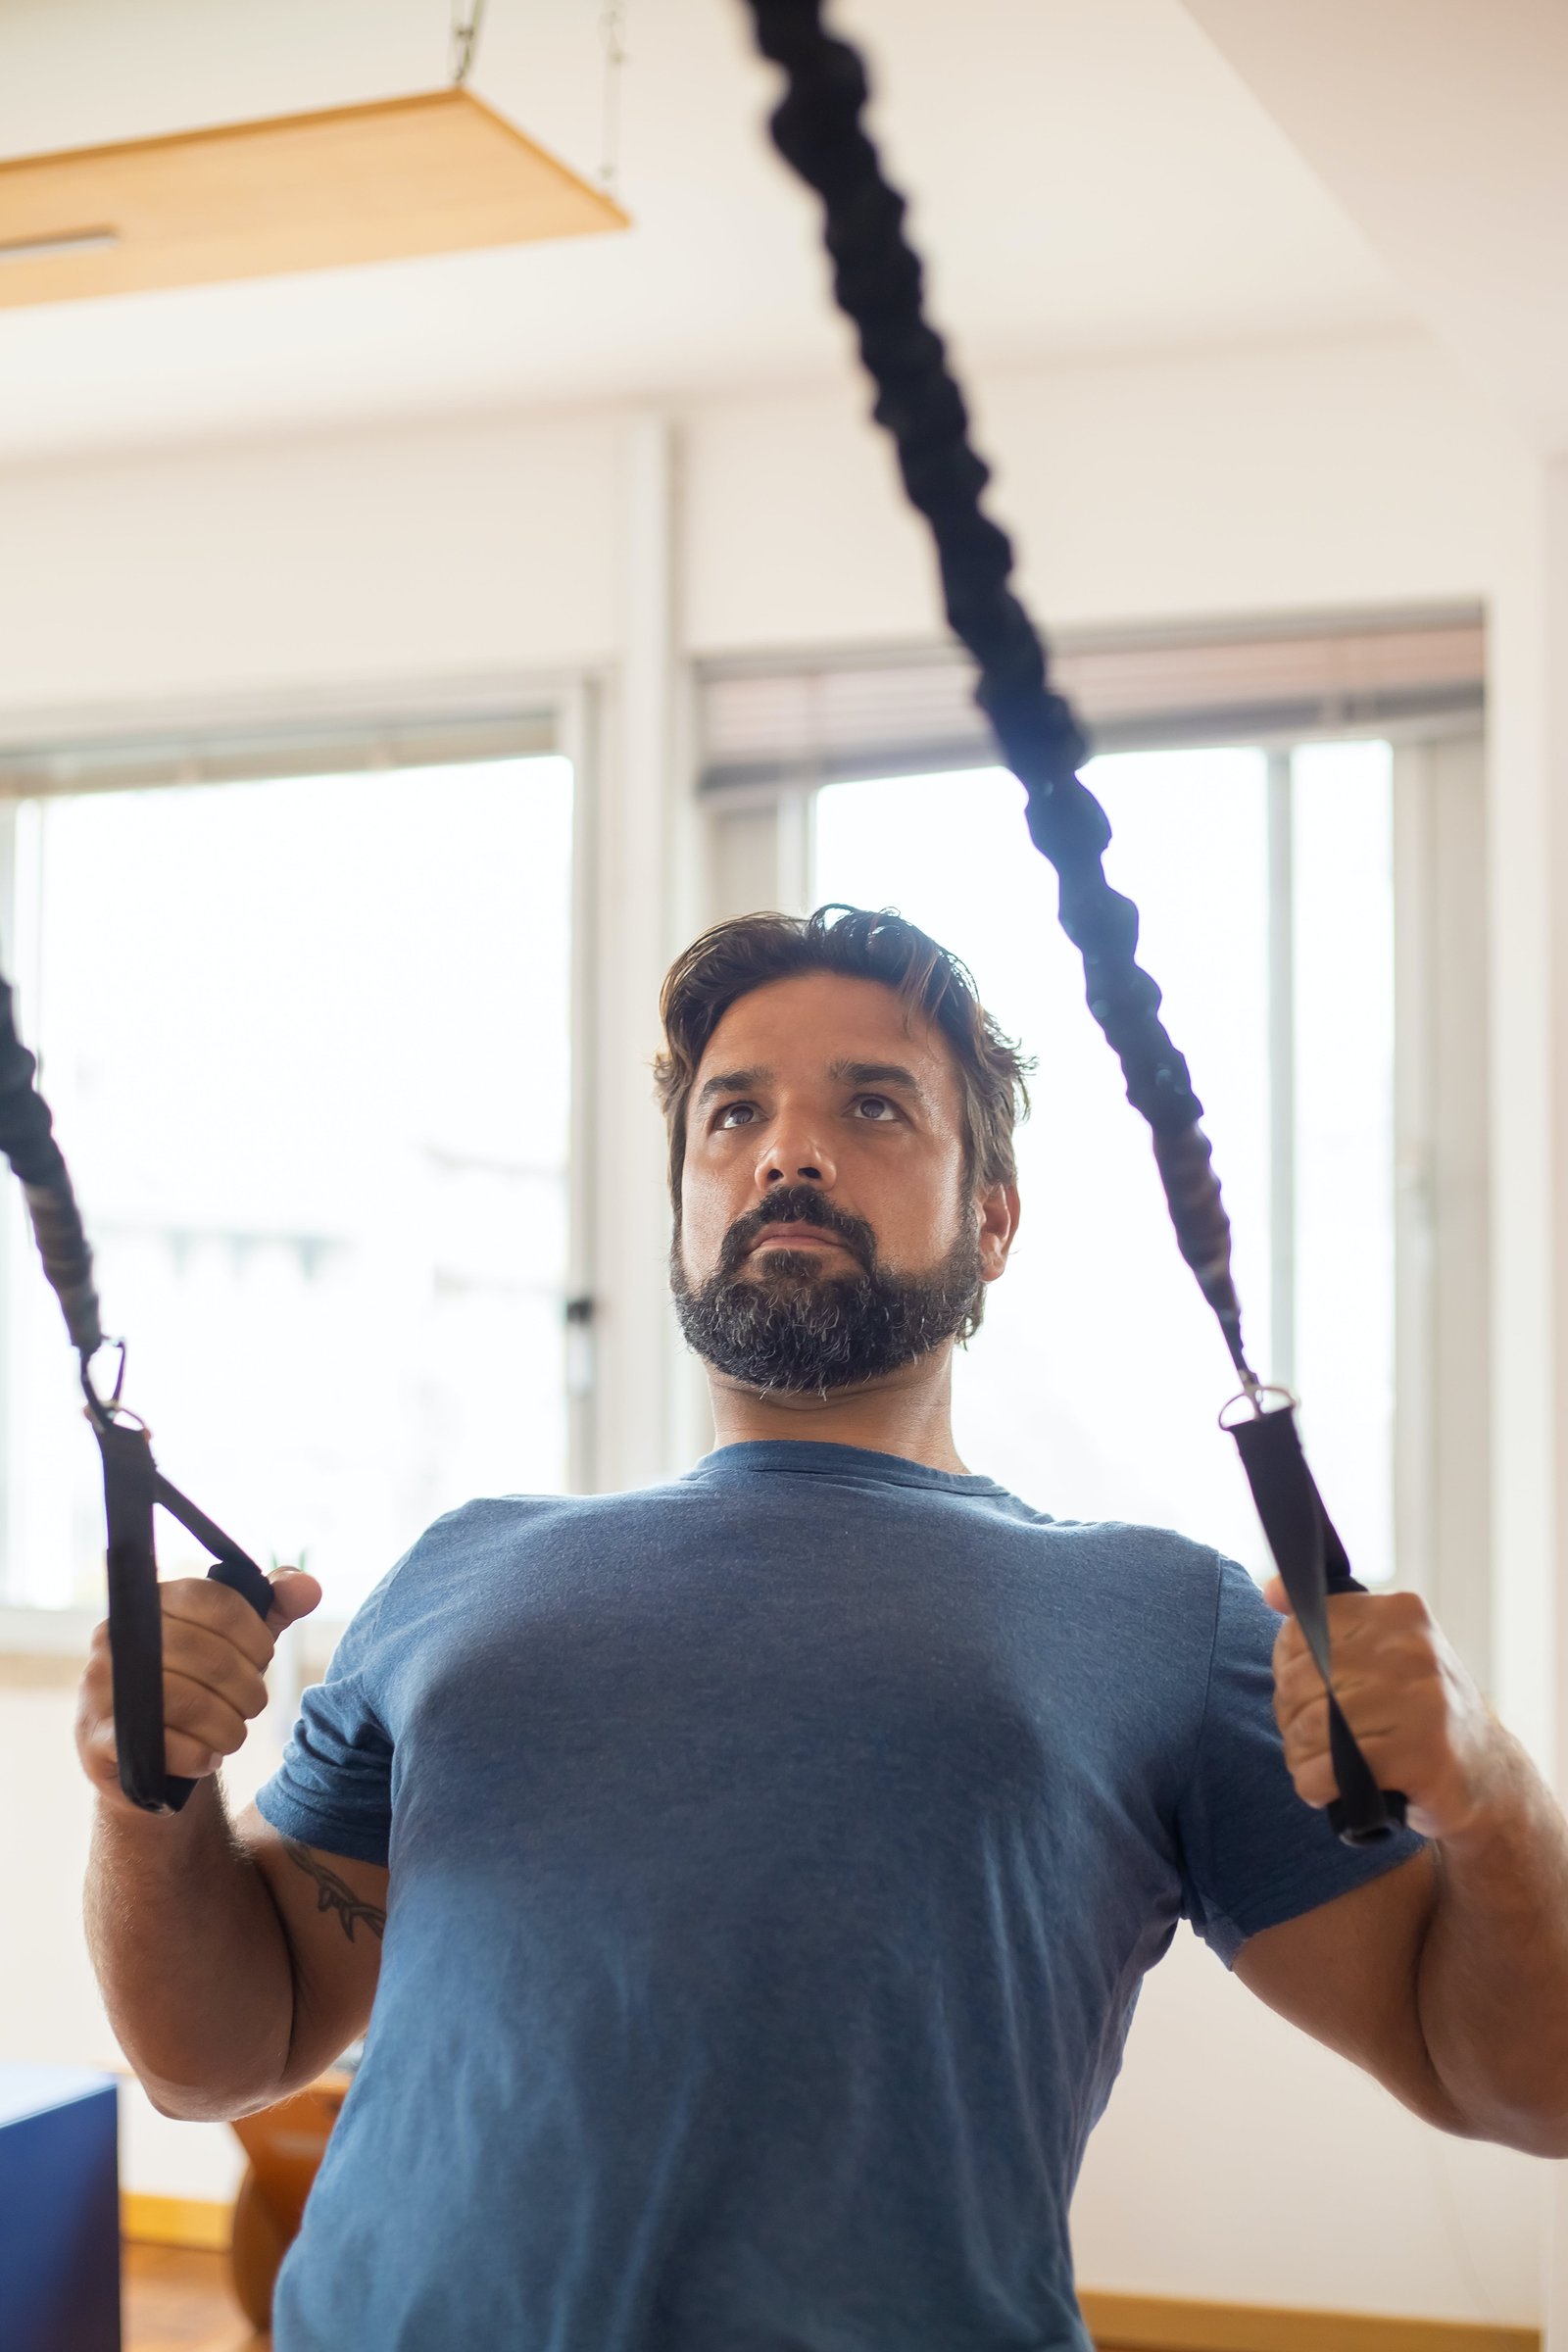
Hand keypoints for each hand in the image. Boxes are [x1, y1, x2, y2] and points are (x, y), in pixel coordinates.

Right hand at [75, 1566, 321, 1818]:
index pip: (218, 1602)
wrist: (146, 1759)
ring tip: (232, 1734)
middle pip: (207, 1655)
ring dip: (228, 1726)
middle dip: (247, 1688)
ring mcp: (101, 1687)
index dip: (255, 1635)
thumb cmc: (199, 1685)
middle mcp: (118, 1637)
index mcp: (154, 1601)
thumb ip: (274, 1608)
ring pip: (189, 1703)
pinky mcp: (98, 1738)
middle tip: (252, 1704)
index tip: (262, 1658)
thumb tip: (308, 1586)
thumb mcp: (237, 1641)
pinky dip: (201, 1756)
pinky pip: (165, 1747)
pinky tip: (206, 1757)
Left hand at [1265, 1577, 1507, 1844]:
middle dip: (1289, 1718)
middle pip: (1301, 1682)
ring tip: (1316, 1764)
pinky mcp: (1420, 1756)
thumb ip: (1331, 1622)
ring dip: (1299, 1756)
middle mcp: (1414, 1650)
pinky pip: (1330, 1770)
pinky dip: (1315, 1785)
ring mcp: (1422, 1702)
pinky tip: (1329, 1789)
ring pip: (1310, 1728)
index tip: (1307, 1693)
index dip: (1288, 1669)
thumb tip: (1271, 1590)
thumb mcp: (1386, 1653)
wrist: (1490, 1778)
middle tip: (1306, 1739)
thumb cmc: (1420, 1713)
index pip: (1303, 1630)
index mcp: (1400, 1614)